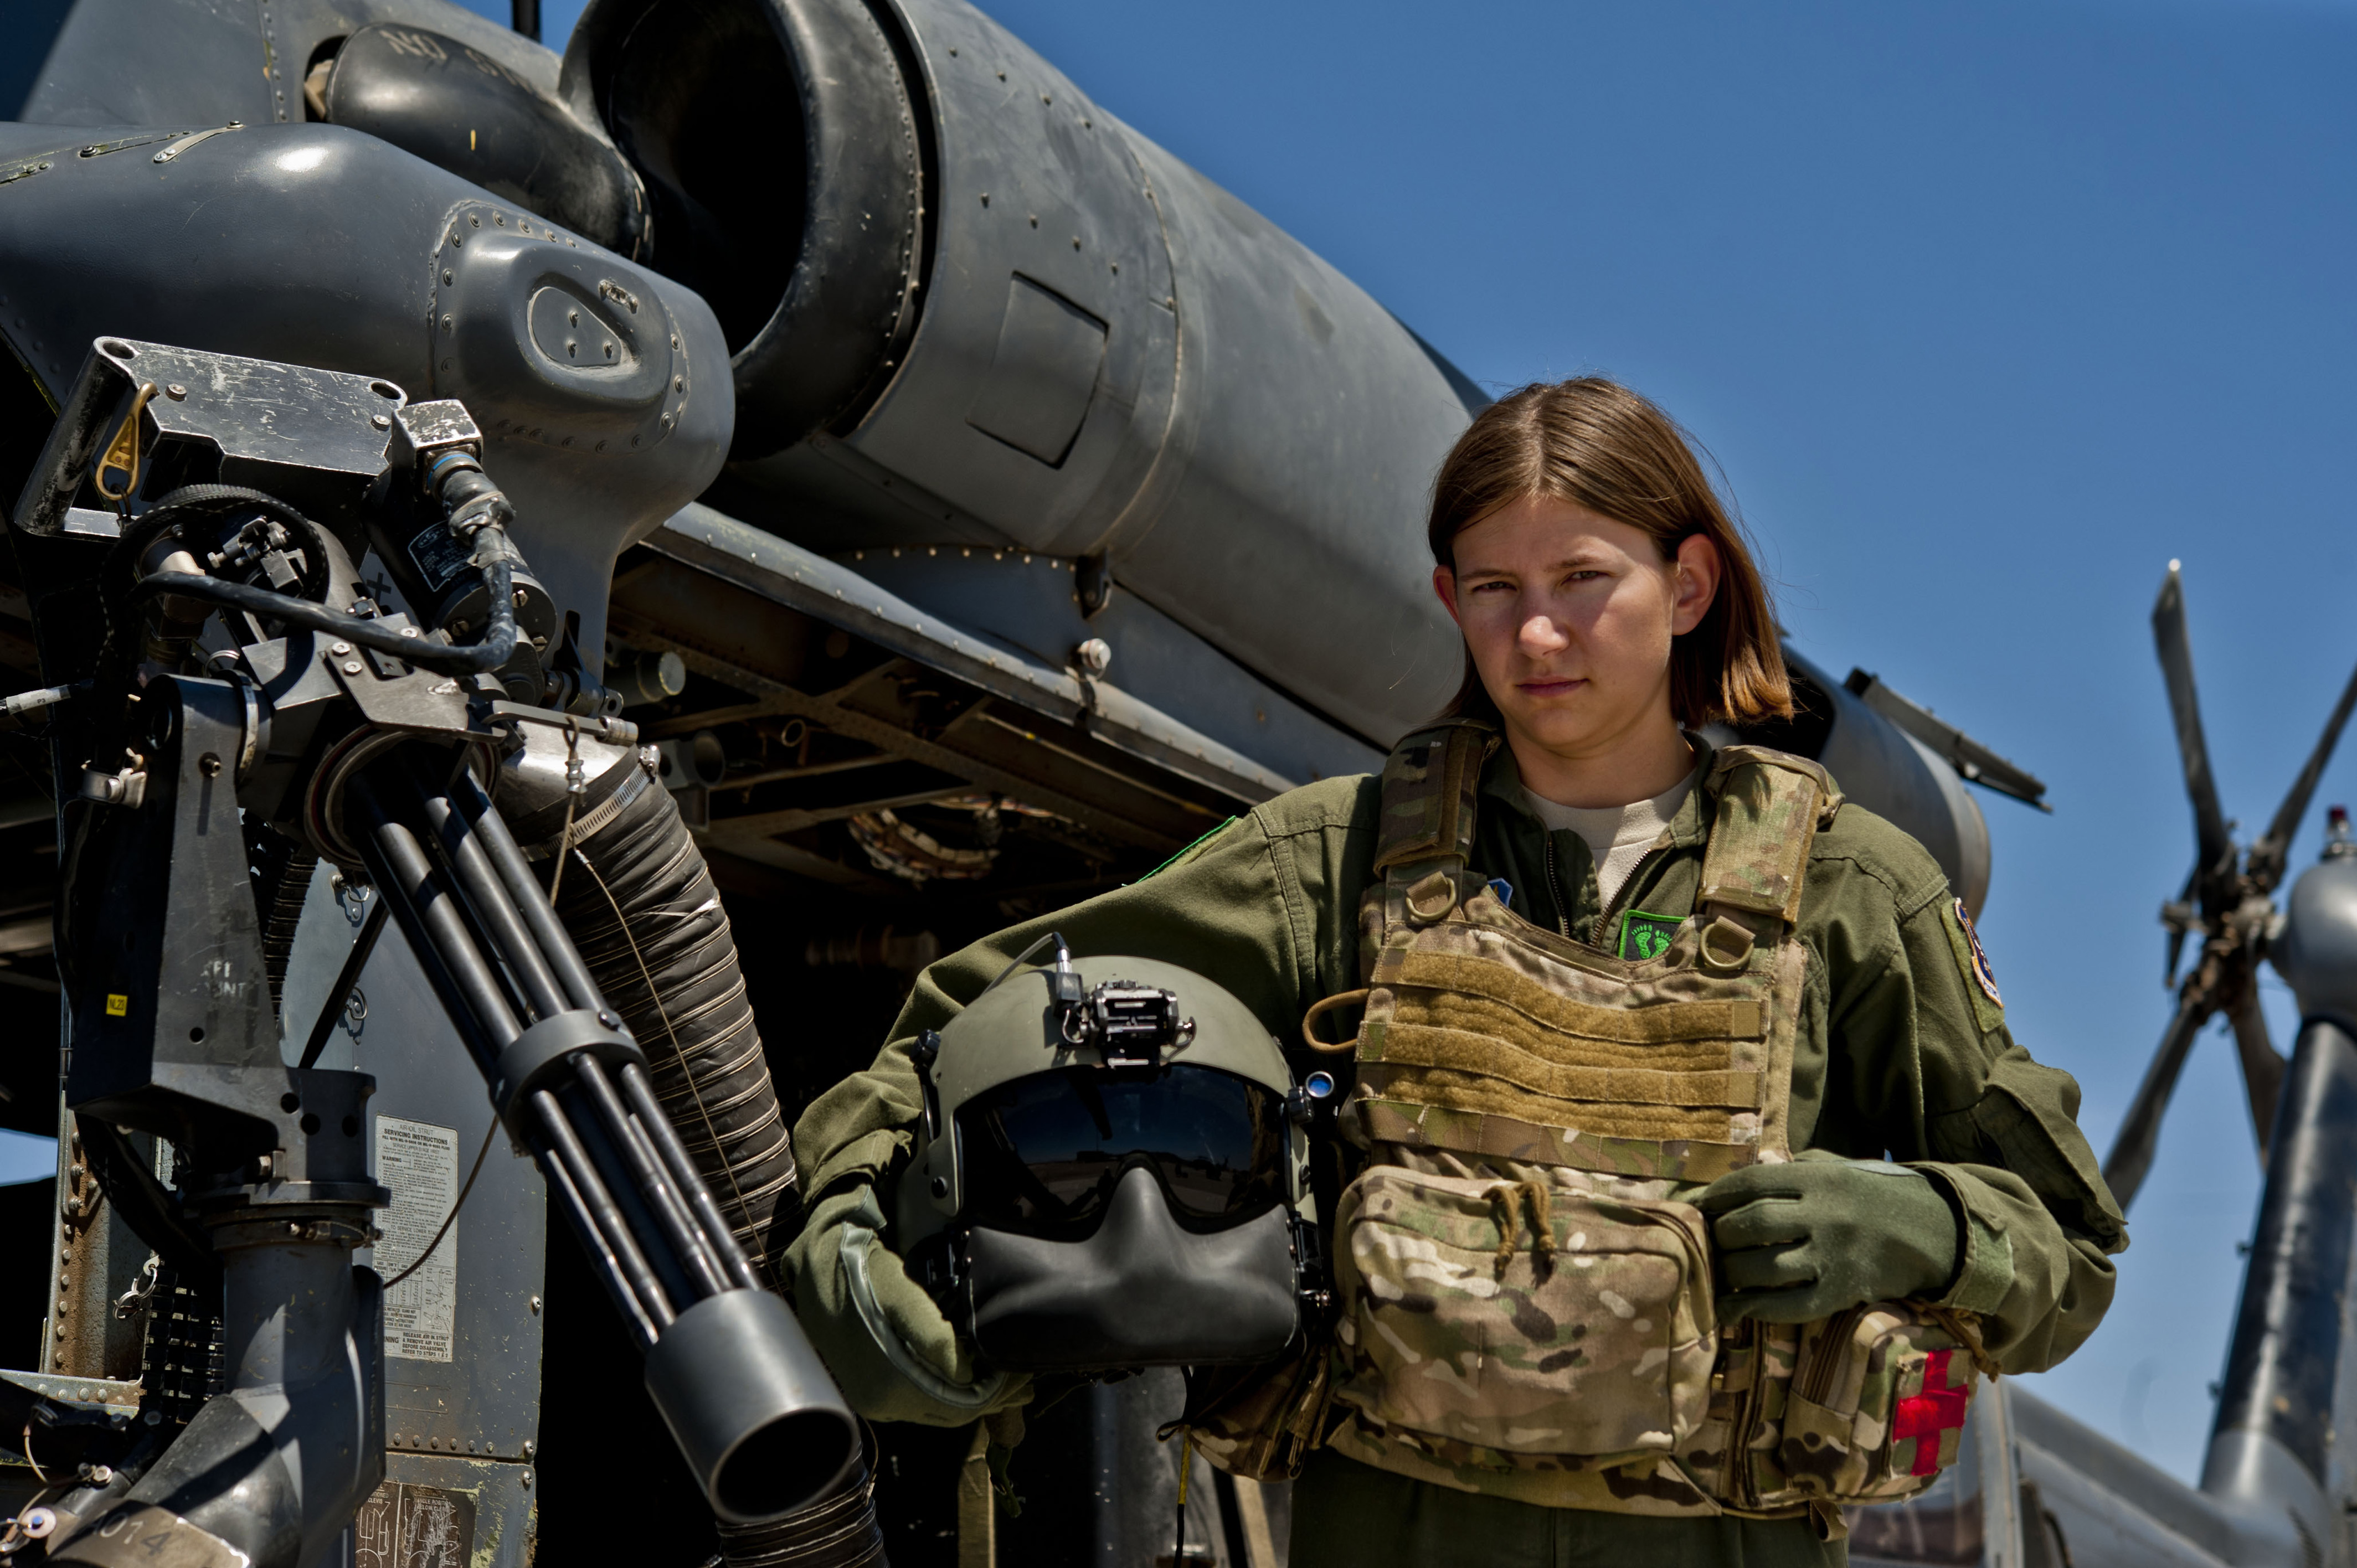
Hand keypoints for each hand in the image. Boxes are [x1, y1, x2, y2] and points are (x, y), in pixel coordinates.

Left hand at [1694, 1156, 1960, 1323]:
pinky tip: (1733, 1308)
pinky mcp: (1841, 1293)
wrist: (1935, 1231)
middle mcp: (1825, 1215)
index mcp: (1820, 1179)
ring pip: (1765, 1268)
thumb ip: (1795, 1166)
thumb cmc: (1874, 1195)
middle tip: (1704, 1241)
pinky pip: (1789, 1306)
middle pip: (1753, 1224)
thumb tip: (1752, 1165)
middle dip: (1720, 1235)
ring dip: (1731, 1273)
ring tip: (1717, 1273)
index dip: (1716, 1195)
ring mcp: (1833, 1256)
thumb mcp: (1838, 1168)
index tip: (1695, 1206)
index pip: (1752, 1183)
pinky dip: (1755, 1309)